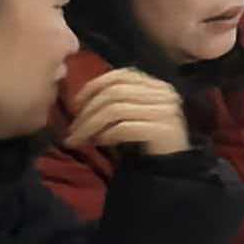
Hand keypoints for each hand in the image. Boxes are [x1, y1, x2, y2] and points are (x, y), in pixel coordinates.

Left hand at [60, 69, 190, 161]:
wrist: (171, 167)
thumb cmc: (146, 140)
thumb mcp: (132, 114)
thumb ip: (117, 100)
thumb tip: (80, 98)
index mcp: (158, 86)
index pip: (121, 75)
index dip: (94, 86)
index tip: (76, 104)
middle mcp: (165, 95)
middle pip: (114, 92)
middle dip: (87, 111)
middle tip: (72, 130)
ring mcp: (166, 112)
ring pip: (115, 110)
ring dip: (90, 125)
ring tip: (79, 139)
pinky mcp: (163, 131)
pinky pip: (123, 128)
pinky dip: (106, 134)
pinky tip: (100, 143)